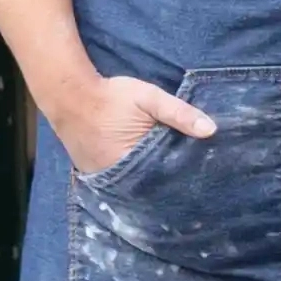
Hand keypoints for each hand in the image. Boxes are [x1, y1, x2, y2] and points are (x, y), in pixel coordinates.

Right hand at [45, 65, 216, 176]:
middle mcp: (116, 178)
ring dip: (148, 182)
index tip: (199, 177)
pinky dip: (129, 178)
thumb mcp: (149, 98)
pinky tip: (142, 171)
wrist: (68, 94)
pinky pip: (117, 182)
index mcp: (132, 163)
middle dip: (166, 182)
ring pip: (132, 186)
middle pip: (149, 186)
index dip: (181, 177)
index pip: (165, 180)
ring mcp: (101, 178)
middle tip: (187, 177)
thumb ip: (179, 114)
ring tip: (169, 177)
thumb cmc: (111, 96)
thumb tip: (211, 130)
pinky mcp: (93, 174)